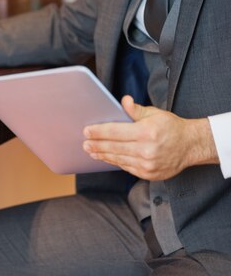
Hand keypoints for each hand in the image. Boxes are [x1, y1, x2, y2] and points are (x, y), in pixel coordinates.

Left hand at [83, 95, 218, 179]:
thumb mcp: (155, 113)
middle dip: (97, 145)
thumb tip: (124, 101)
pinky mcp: (149, 174)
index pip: (115, 132)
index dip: (98, 132)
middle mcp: (146, 150)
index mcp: (146, 132)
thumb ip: (136, 110)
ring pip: (119, 159)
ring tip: (92, 151)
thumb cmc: (171, 127)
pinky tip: (107, 158)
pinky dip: (116, 162)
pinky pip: (127, 167)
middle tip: (85, 144)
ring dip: (103, 155)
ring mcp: (147, 164)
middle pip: (114, 147)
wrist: (190, 146)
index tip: (86, 131)